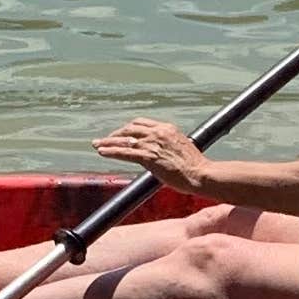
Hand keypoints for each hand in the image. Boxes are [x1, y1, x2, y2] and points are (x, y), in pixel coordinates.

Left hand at [94, 115, 212, 192]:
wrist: (201, 174)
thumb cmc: (194, 166)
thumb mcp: (181, 148)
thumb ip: (168, 146)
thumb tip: (161, 153)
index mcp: (167, 129)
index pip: (141, 124)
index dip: (128, 129)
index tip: (121, 134)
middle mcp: (158, 132)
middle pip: (130, 128)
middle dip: (116, 134)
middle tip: (105, 140)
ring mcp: (153, 144)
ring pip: (124, 140)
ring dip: (108, 142)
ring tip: (97, 145)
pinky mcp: (149, 157)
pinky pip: (125, 152)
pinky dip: (111, 151)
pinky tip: (103, 152)